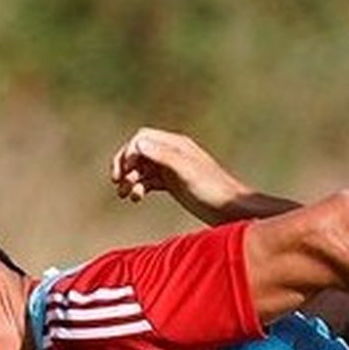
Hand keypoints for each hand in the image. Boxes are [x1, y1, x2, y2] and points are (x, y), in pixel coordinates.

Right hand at [109, 128, 252, 223]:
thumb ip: (164, 156)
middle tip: (117, 182)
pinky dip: (139, 187)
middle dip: (125, 165)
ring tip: (125, 195)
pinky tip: (136, 198)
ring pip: (142, 168)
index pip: (142, 139)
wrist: (231, 210)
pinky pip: (149, 181)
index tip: (125, 172)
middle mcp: (173, 154)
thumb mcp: (187, 172)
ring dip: (130, 179)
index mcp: (176, 145)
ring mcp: (173, 170)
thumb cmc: (213, 190)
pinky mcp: (174, 185)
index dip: (128, 152)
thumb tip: (138, 144)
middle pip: (138, 152)